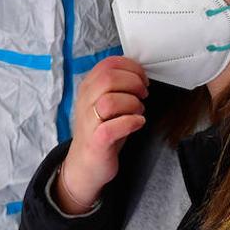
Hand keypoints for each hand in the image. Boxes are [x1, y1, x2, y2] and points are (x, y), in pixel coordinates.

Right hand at [54, 57, 148, 212]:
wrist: (85, 164)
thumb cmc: (101, 131)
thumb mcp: (106, 102)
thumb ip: (117, 86)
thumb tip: (139, 73)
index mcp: (88, 87)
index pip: (107, 64)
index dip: (130, 67)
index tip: (142, 77)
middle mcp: (85, 101)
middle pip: (108, 78)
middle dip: (133, 82)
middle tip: (143, 93)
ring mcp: (89, 121)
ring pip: (109, 101)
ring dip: (132, 103)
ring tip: (139, 110)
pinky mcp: (97, 141)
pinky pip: (113, 127)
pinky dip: (130, 122)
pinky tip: (138, 122)